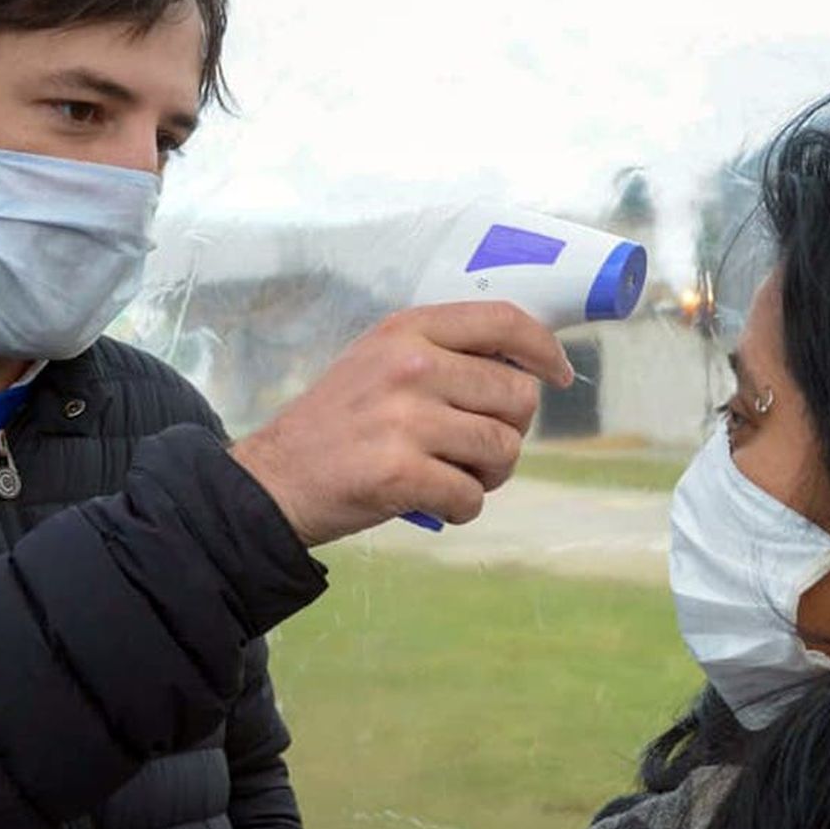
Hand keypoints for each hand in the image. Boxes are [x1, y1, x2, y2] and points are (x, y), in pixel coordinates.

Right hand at [229, 301, 572, 546]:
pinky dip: (463, 507)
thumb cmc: (334, 426)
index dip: (544, 349)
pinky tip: (434, 503)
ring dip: (488, 474)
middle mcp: (410, 366)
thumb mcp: (378, 362)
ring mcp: (406, 419)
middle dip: (509, 431)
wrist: (274, 480)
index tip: (556, 374)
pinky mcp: (401, 473)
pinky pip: (472, 495)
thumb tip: (521, 372)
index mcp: (407, 331)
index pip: (504, 321)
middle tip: (476, 449)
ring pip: (502, 448)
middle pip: (516, 396)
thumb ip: (441, 354)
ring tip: (452, 477)